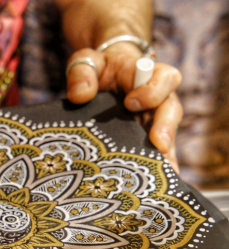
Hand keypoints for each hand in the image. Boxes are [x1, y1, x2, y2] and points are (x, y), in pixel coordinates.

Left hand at [65, 43, 182, 171]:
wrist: (105, 77)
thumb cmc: (99, 69)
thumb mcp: (86, 62)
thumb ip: (82, 72)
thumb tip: (80, 96)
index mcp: (145, 74)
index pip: (164, 78)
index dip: (152, 91)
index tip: (130, 103)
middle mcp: (158, 97)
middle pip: (171, 111)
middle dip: (166, 129)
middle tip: (158, 145)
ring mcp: (155, 119)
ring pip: (168, 136)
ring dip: (165, 154)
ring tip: (160, 173)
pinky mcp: (148, 137)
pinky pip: (159, 153)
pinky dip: (157, 167)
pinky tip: (155, 183)